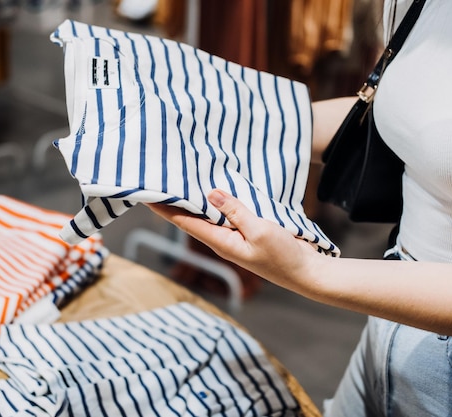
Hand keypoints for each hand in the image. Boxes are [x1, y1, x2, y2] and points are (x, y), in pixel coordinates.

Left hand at [147, 189, 322, 291]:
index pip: (182, 221)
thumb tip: (210, 193)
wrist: (306, 272)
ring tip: (182, 175)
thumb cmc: (283, 256)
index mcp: (219, 241)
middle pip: (192, 215)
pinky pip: (228, 211)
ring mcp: (234, 235)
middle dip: (175, 199)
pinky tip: (217, 186)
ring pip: (210, 212)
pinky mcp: (247, 230)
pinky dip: (220, 199)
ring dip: (197, 196)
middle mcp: (222, 238)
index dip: (163, 207)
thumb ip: (235, 211)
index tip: (145, 191)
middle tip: (161, 176)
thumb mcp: (259, 230)